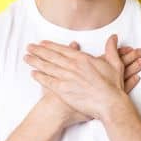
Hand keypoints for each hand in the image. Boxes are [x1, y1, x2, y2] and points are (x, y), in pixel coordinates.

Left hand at [26, 35, 140, 125]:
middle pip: (51, 56)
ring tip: (26, 57)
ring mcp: (66, 78)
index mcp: (83, 59)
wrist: (109, 103)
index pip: (62, 49)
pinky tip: (32, 73)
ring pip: (47, 67)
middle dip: (38, 51)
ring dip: (35, 61)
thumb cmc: (113, 86)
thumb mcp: (115, 64)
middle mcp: (72, 66)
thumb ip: (111, 49)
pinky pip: (48, 82)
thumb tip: (113, 37)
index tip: (42, 43)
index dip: (51, 46)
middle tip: (29, 47)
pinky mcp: (63, 90)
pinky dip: (39, 77)